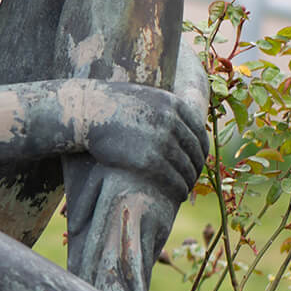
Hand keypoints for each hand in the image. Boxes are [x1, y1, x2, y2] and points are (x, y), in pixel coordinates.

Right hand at [81, 81, 208, 203]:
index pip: (199, 131)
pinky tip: (179, 194)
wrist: (88, 112)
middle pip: (195, 151)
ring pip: (186, 167)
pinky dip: (180, 188)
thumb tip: (177, 120)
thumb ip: (163, 108)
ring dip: (189, 181)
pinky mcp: (149, 161)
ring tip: (186, 188)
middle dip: (196, 167)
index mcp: (173, 104)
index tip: (199, 160)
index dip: (202, 149)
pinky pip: (173, 179)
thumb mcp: (143, 97)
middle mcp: (171, 121)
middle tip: (194, 177)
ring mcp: (161, 141)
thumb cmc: (111, 104)